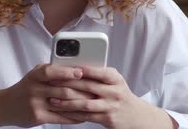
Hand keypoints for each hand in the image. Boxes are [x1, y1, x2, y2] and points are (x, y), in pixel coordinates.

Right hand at [0, 64, 95, 127]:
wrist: (6, 106)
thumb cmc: (26, 87)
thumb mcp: (35, 74)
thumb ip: (52, 70)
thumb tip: (76, 68)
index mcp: (35, 75)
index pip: (52, 71)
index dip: (67, 72)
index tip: (81, 72)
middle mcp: (35, 89)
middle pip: (63, 90)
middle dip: (82, 90)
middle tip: (95, 90)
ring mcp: (36, 104)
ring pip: (64, 104)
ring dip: (81, 104)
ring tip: (93, 102)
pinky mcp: (38, 117)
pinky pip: (60, 118)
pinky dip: (74, 117)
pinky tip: (83, 115)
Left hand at [48, 66, 174, 128]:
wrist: (135, 116)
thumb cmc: (120, 94)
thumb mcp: (114, 81)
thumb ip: (98, 75)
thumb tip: (74, 67)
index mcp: (115, 78)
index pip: (98, 71)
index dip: (82, 70)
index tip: (67, 67)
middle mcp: (114, 91)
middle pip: (88, 86)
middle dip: (68, 84)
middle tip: (52, 82)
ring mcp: (110, 106)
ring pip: (85, 103)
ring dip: (67, 102)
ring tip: (53, 99)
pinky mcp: (106, 119)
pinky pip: (86, 116)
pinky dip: (72, 114)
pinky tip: (62, 112)